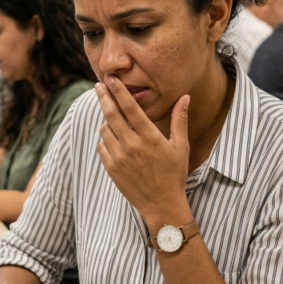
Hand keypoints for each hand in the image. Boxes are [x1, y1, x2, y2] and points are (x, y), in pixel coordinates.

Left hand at [95, 77, 190, 225]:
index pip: (130, 107)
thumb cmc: (174, 174)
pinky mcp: (111, 168)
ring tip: (113, 119)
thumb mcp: (180, 146)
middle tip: (98, 86)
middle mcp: (132, 145)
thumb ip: (179, 120)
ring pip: (105, 130)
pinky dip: (105, 140)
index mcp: (150, 137)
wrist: (162, 204)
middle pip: (112, 114)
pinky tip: (114, 140)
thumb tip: (184, 97)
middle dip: (103, 97)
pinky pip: (102, 146)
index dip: (118, 90)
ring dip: (107, 121)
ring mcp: (120, 158)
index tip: (110, 79)